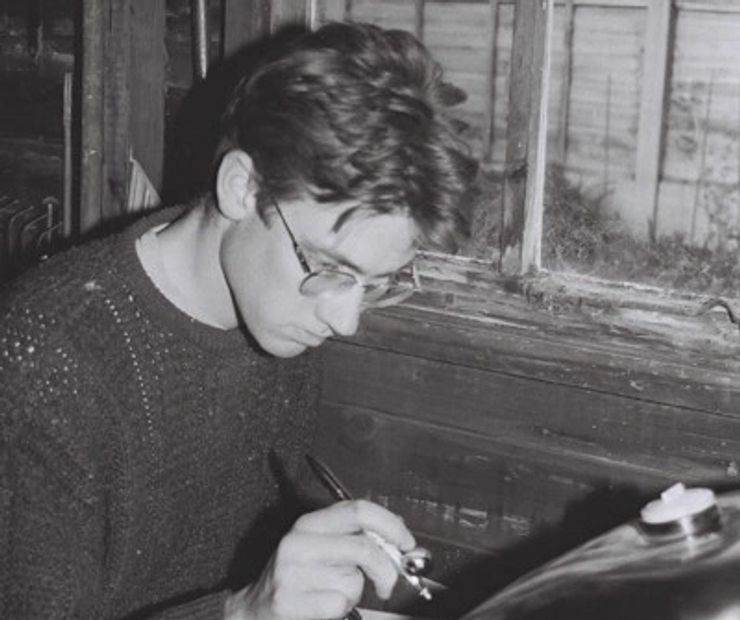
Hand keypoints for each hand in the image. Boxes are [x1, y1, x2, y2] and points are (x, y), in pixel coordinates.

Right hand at [225, 499, 415, 619]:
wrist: (253, 612)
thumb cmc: (295, 579)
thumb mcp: (320, 547)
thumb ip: (355, 538)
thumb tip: (398, 539)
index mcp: (310, 522)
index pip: (358, 510)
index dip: (390, 525)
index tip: (407, 542)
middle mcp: (299, 541)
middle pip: (363, 546)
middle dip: (386, 569)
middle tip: (387, 583)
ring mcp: (292, 570)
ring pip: (352, 579)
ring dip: (353, 592)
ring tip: (332, 592)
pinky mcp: (288, 599)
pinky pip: (338, 603)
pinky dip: (339, 609)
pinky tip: (321, 607)